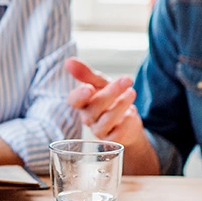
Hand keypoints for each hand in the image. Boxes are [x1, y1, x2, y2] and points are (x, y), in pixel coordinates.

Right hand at [65, 58, 160, 174]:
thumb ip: (86, 74)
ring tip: (132, 92)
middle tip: (127, 80)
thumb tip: (69, 61)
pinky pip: (118, 133)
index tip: (89, 87)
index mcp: (83, 103)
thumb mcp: (101, 84)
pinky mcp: (113, 140)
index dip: (79, 95)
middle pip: (94, 108)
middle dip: (111, 92)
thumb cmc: (110, 99)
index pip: (74, 100)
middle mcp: (88, 117)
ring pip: (107, 120)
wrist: (128, 119)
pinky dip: (127, 121)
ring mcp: (100, 130)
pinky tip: (132, 112)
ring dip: (121, 105)